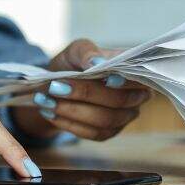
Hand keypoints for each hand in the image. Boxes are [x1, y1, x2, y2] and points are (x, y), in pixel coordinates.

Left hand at [12, 39, 151, 140]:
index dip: (126, 82)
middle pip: (119, 101)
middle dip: (86, 94)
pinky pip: (93, 133)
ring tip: (46, 100)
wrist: (57, 86)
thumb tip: (98, 63)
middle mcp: (135, 96)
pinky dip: (68, 123)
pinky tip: (50, 112)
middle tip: (55, 87)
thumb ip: (87, 52)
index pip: (138, 78)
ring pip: (104, 120)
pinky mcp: (108, 132)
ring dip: (73, 111)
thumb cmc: (73, 64)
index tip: (107, 79)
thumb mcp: (75, 50)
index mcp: (133, 71)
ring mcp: (123, 117)